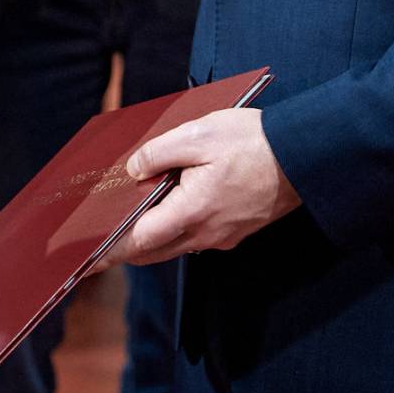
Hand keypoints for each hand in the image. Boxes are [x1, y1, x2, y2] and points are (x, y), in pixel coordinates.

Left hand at [96, 110, 301, 269]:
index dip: (109, 248)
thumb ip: (159, 152)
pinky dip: (176, 228)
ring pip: (176, 245)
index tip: (86, 259)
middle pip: (154, 250)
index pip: (139, 240)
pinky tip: (170, 206)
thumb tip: (134, 169)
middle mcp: (207, 233)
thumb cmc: (254, 142)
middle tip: (98, 244)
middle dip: (125, 248)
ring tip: (128, 221)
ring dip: (151, 237)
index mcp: (193, 211)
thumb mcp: (200, 133)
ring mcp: (224, 236)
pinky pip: (197, 236)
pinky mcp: (237, 230)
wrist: (307, 157)